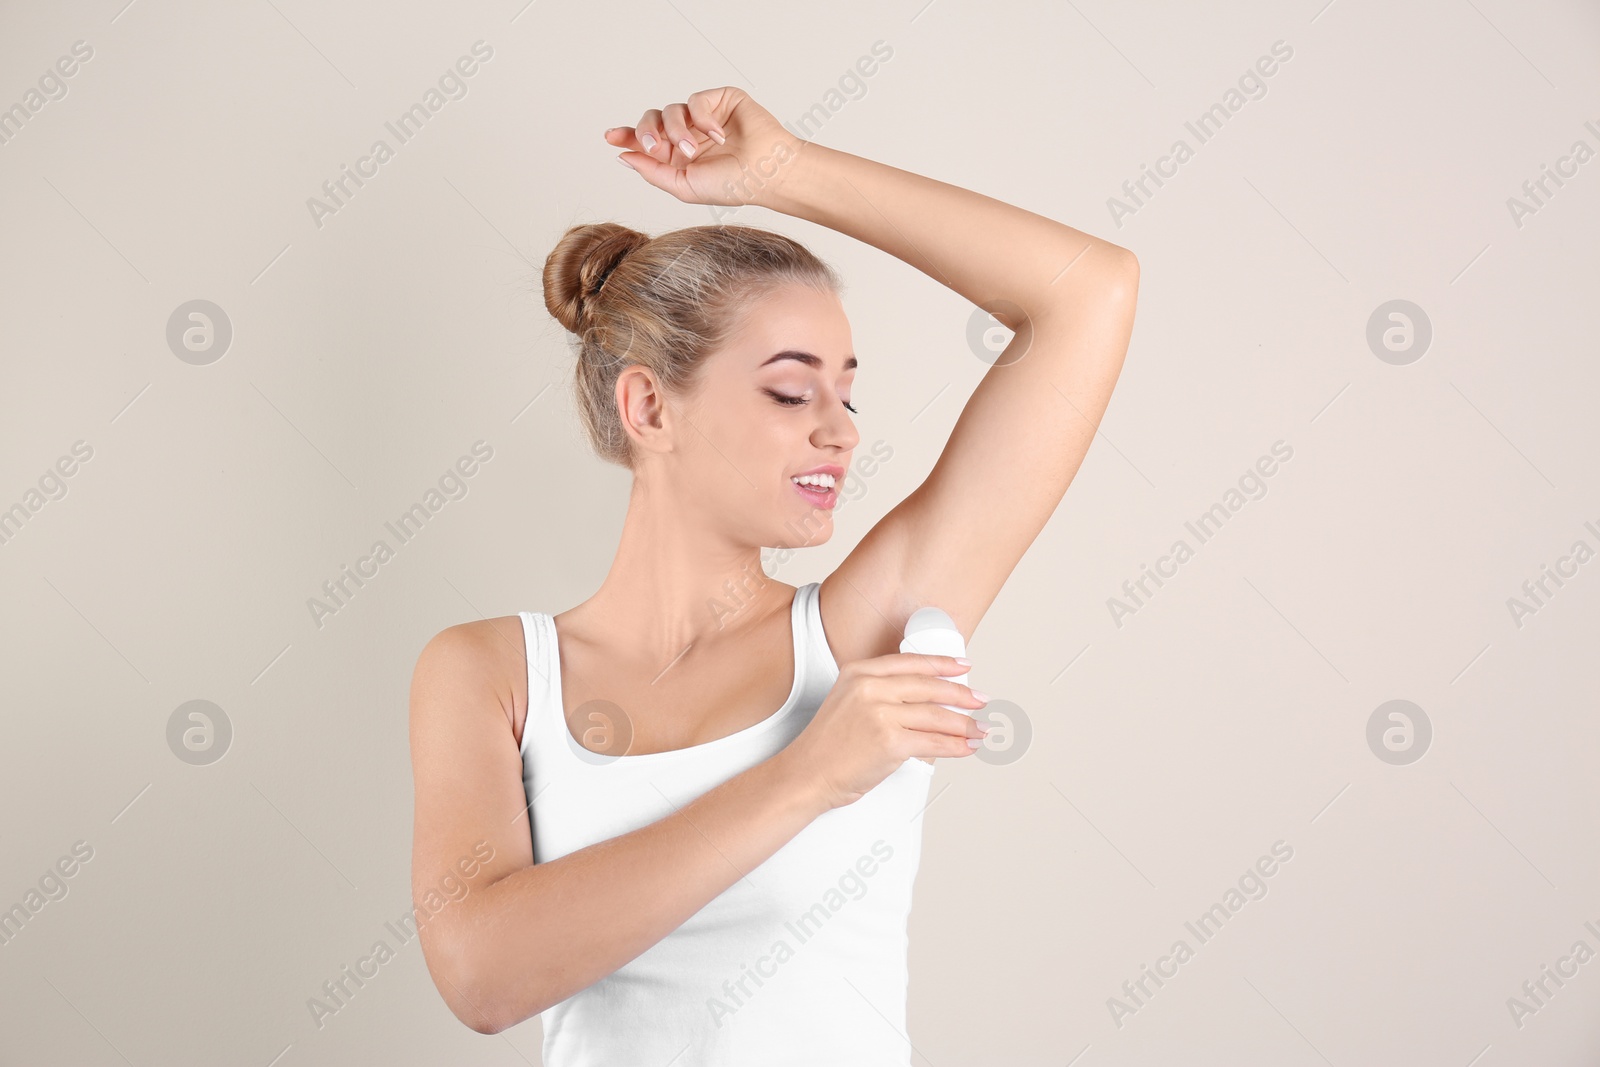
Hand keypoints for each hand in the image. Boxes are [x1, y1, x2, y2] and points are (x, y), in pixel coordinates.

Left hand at [603, 87, 805, 207]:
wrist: (767, 172)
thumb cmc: (733, 185)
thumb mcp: (684, 186)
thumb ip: (652, 172)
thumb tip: (623, 157)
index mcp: (678, 156)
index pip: (646, 141)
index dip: (627, 136)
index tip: (610, 137)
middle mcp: (688, 134)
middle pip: (652, 120)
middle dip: (646, 131)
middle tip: (653, 145)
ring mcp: (703, 117)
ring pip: (671, 110)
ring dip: (676, 130)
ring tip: (692, 149)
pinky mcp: (720, 100)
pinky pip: (696, 101)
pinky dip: (702, 118)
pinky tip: (718, 135)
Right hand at [778, 653, 990, 810]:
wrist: (806, 775)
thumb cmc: (826, 747)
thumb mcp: (848, 703)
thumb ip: (880, 694)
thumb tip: (926, 700)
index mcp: (858, 672)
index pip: (911, 662)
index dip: (942, 664)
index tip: (962, 667)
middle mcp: (869, 687)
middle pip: (929, 687)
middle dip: (961, 695)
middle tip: (979, 699)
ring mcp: (880, 714)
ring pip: (936, 716)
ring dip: (964, 724)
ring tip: (979, 728)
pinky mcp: (890, 742)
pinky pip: (934, 743)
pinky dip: (956, 746)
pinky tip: (966, 746)